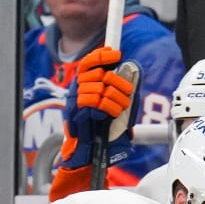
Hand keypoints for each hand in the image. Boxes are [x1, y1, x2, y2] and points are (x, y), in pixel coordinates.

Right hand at [58, 46, 136, 169]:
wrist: (87, 149)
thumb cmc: (99, 126)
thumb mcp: (110, 103)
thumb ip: (116, 88)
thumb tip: (129, 73)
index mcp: (83, 83)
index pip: (88, 62)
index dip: (101, 55)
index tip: (116, 54)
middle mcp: (77, 88)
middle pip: (98, 73)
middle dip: (117, 81)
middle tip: (127, 91)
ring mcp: (75, 100)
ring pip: (99, 87)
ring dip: (116, 97)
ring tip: (123, 106)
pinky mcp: (76, 112)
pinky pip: (95, 102)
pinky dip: (109, 107)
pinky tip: (115, 113)